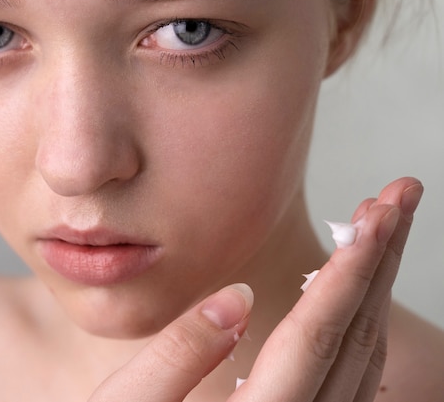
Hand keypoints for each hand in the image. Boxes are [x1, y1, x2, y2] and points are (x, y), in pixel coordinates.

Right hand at [88, 177, 422, 401]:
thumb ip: (178, 354)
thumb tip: (236, 294)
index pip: (316, 336)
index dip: (351, 269)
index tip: (378, 213)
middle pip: (356, 340)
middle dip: (380, 262)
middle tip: (398, 199)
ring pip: (363, 360)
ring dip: (374, 288)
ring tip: (377, 230)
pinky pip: (351, 376)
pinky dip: (359, 323)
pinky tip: (352, 290)